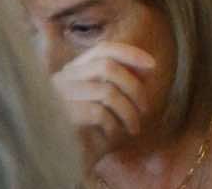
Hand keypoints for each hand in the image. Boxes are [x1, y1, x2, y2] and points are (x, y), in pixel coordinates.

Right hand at [52, 41, 155, 165]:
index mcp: (72, 71)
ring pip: (107, 91)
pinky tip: (113, 137)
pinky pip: (98, 113)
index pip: (103, 49)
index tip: (153, 65)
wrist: (60, 163)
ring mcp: (57, 98)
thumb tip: (149, 65)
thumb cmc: (88, 133)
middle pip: (108, 67)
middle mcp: (61, 80)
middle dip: (134, 87)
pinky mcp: (59, 117)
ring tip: (134, 128)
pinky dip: (113, 125)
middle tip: (145, 109)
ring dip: (128, 112)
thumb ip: (122, 82)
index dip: (131, 53)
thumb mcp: (106, 103)